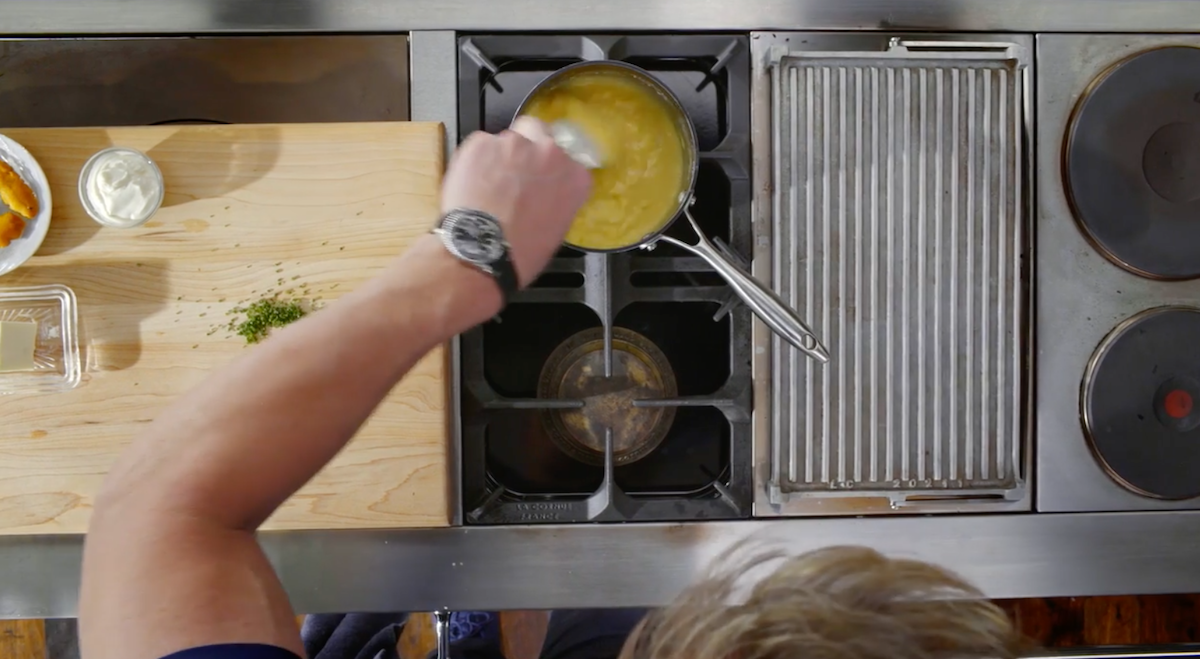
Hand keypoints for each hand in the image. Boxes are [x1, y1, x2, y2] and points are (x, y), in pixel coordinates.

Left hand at [441, 117, 591, 286]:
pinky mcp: (483, 143)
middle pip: (540, 134)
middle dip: (528, 148)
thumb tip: (545, 193)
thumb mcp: (556, 228)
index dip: (549, 168)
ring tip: (488, 186)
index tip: (540, 178)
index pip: (567, 160)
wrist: (481, 252)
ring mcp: (516, 144)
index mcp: (575, 176)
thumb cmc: (519, 251)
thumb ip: (557, 198)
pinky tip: (473, 184)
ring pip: (507, 139)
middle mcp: (551, 152)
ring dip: (500, 156)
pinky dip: (476, 160)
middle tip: (514, 173)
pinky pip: (481, 145)